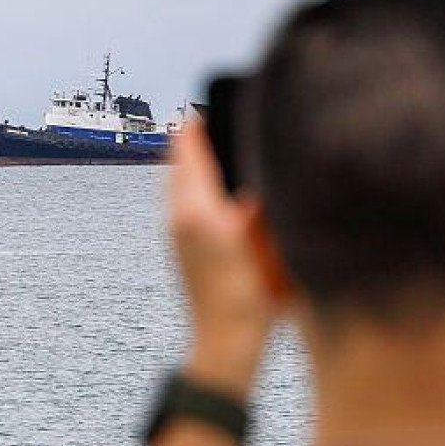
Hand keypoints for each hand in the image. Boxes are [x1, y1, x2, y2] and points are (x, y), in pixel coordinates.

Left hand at [167, 120, 275, 396]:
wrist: (226, 342)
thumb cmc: (254, 295)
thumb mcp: (268, 242)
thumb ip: (262, 203)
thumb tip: (260, 169)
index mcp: (199, 209)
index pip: (191, 150)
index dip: (198, 124)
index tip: (206, 103)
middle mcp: (181, 216)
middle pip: (178, 162)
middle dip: (193, 140)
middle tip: (211, 118)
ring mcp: (177, 233)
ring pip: (177, 183)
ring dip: (191, 163)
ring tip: (213, 146)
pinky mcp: (180, 247)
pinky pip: (181, 201)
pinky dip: (193, 184)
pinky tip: (216, 188)